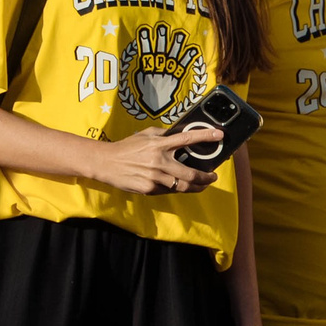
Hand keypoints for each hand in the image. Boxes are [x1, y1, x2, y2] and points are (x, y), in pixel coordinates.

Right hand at [90, 125, 221, 194]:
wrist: (106, 163)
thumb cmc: (127, 147)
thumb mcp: (145, 134)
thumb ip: (164, 135)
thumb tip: (181, 134)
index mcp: (159, 145)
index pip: (187, 139)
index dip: (205, 136)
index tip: (219, 136)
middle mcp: (159, 161)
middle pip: (191, 174)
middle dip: (206, 177)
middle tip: (213, 176)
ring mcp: (154, 178)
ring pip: (182, 187)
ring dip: (196, 187)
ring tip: (203, 184)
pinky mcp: (149, 189)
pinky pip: (168, 191)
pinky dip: (176, 188)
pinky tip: (180, 186)